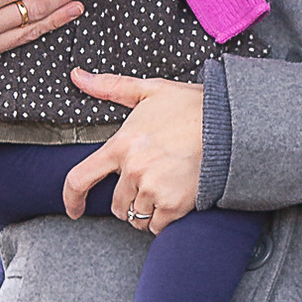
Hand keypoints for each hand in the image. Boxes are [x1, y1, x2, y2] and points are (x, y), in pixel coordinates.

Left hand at [69, 69, 204, 230]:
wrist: (230, 125)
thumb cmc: (192, 107)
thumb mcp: (150, 90)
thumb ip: (111, 87)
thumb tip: (77, 76)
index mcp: (121, 145)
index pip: (80, 178)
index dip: (71, 198)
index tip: (73, 209)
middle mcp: (133, 170)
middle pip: (115, 204)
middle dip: (128, 198)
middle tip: (150, 181)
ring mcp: (153, 189)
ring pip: (136, 217)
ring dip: (147, 209)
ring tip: (166, 187)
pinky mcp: (174, 205)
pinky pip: (157, 226)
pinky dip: (164, 219)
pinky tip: (175, 200)